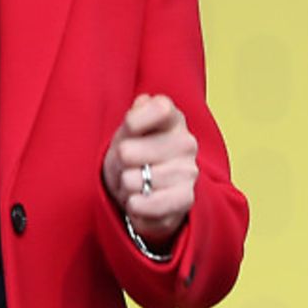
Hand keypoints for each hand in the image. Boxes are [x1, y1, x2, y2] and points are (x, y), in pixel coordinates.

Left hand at [102, 93, 197, 243]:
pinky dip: (133, 206)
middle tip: (126, 165)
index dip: (133, 121)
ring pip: (130, 180)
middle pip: (127, 151)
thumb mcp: (127, 132)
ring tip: (136, 184)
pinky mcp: (185, 200)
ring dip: (124, 187)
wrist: (147, 191)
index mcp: (173, 120)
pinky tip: (139, 201)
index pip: (159, 108)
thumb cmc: (134, 154)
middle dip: (118, 163)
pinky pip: (143, 205)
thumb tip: (144, 101)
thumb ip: (136, 114)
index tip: (130, 131)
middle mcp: (187, 144)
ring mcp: (188, 173)